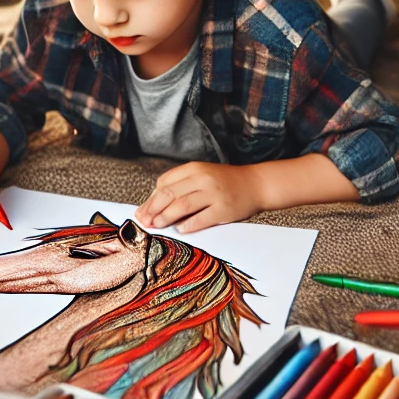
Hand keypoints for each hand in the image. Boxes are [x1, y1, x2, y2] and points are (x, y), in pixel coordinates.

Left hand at [134, 162, 266, 233]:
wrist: (256, 184)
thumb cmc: (225, 182)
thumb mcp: (201, 175)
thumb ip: (180, 185)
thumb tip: (154, 203)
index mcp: (194, 169)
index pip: (164, 182)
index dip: (151, 198)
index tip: (142, 210)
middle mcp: (202, 179)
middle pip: (169, 194)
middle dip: (153, 209)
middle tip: (144, 221)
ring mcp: (213, 194)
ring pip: (181, 206)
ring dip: (165, 218)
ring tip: (157, 225)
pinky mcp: (224, 209)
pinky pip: (200, 219)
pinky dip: (187, 226)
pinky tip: (179, 230)